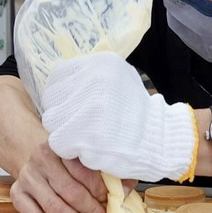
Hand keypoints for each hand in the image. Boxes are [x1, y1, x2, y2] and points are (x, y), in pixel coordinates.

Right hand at [11, 140, 111, 212]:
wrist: (36, 160)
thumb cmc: (66, 163)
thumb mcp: (86, 160)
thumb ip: (108, 172)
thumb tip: (126, 189)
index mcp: (61, 146)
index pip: (82, 170)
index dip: (98, 190)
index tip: (111, 205)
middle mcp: (40, 159)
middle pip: (69, 190)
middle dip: (89, 211)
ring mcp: (27, 177)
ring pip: (53, 206)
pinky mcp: (17, 195)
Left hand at [41, 53, 196, 182]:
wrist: (159, 141)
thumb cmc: (136, 113)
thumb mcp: (118, 79)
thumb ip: (90, 78)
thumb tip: (63, 83)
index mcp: (100, 64)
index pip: (57, 77)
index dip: (61, 95)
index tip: (71, 106)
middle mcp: (91, 82)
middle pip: (52, 100)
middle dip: (63, 114)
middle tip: (80, 124)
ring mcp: (86, 108)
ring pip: (53, 121)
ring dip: (65, 131)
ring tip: (85, 136)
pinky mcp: (82, 135)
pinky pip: (59, 142)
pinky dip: (70, 148)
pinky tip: (88, 147)